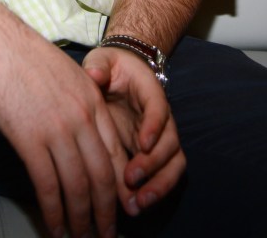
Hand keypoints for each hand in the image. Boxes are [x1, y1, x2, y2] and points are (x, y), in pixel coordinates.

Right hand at [0, 29, 134, 237]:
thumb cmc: (27, 56)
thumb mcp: (68, 73)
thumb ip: (82, 102)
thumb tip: (85, 134)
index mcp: (93, 101)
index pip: (116, 154)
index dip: (120, 187)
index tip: (120, 207)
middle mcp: (82, 118)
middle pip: (103, 177)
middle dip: (107, 214)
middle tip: (106, 235)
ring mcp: (57, 130)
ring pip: (78, 188)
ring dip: (81, 220)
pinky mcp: (30, 139)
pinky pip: (48, 186)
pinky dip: (54, 212)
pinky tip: (55, 227)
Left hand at [82, 45, 185, 216]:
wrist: (120, 75)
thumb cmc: (111, 68)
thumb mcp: (103, 60)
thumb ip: (99, 66)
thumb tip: (94, 74)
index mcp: (150, 92)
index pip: (158, 108)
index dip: (153, 126)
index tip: (143, 143)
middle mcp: (161, 118)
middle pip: (170, 143)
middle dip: (154, 163)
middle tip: (132, 178)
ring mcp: (159, 138)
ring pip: (173, 164)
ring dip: (159, 185)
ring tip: (138, 201)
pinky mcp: (152, 154)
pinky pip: (162, 175)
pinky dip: (153, 191)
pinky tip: (135, 205)